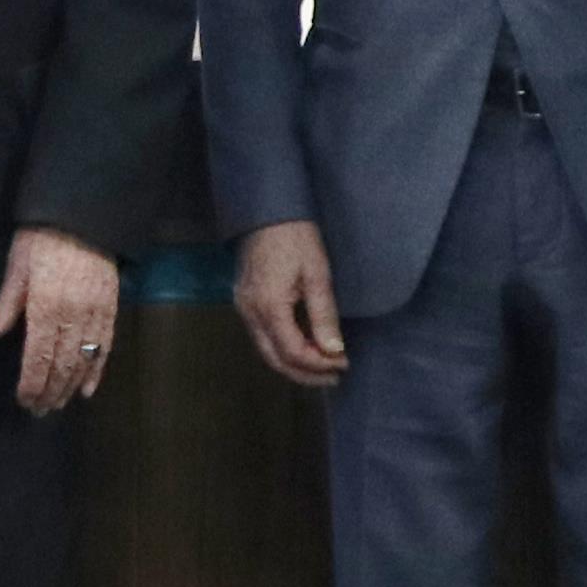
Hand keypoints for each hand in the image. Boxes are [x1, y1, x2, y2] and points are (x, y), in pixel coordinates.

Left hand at [0, 223, 124, 417]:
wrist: (83, 216)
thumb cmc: (42, 239)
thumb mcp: (17, 267)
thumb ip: (6, 305)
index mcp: (46, 306)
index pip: (38, 357)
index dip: (32, 384)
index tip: (24, 401)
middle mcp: (73, 316)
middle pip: (61, 365)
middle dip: (49, 392)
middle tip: (39, 411)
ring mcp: (96, 314)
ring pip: (84, 361)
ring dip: (70, 386)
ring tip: (58, 405)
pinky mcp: (111, 309)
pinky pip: (106, 347)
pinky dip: (97, 371)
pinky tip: (88, 390)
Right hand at [230, 219, 345, 391]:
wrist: (267, 211)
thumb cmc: (296, 237)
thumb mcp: (317, 274)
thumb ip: (323, 316)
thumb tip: (334, 350)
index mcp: (268, 306)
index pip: (292, 352)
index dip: (318, 364)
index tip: (343, 362)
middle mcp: (249, 313)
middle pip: (275, 359)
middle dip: (305, 374)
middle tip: (334, 376)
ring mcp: (243, 308)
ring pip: (266, 351)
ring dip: (295, 364)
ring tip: (323, 366)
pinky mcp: (244, 302)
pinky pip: (263, 337)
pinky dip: (284, 349)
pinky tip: (305, 347)